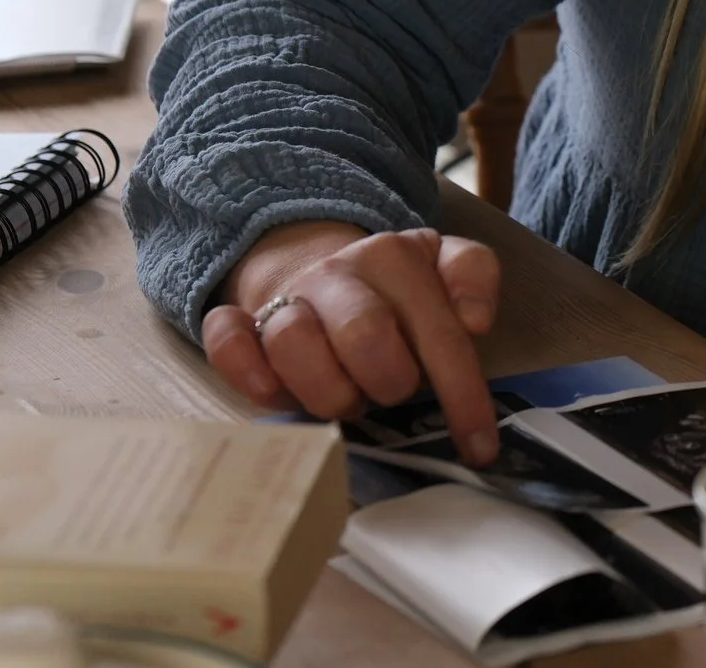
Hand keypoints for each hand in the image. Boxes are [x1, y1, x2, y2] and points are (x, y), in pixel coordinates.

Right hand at [201, 222, 501, 464]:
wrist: (318, 266)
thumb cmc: (393, 289)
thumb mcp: (443, 264)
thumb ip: (473, 276)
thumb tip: (474, 319)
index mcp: (396, 257)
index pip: (439, 333)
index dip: (463, 395)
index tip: (479, 447)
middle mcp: (338, 272)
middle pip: (364, 334)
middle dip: (387, 383)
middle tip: (389, 393)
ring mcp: (286, 296)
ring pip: (293, 340)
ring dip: (326, 390)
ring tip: (344, 398)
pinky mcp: (240, 321)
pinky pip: (227, 340)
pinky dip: (244, 368)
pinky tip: (270, 391)